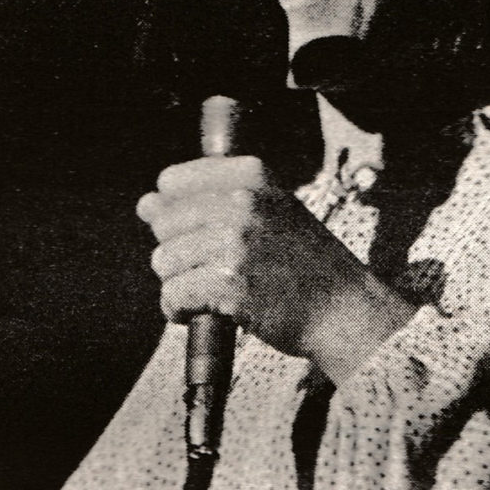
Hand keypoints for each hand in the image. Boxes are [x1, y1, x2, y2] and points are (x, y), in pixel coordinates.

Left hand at [137, 156, 413, 382]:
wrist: (344, 310)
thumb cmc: (305, 264)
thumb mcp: (272, 211)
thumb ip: (211, 201)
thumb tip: (145, 204)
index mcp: (252, 177)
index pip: (172, 182)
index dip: (175, 213)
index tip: (198, 234)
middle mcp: (243, 204)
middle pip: (164, 224)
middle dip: (179, 253)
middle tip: (213, 270)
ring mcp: (236, 244)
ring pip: (164, 262)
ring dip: (180, 284)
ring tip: (211, 293)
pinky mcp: (229, 286)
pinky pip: (173, 296)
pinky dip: (180, 310)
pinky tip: (204, 313)